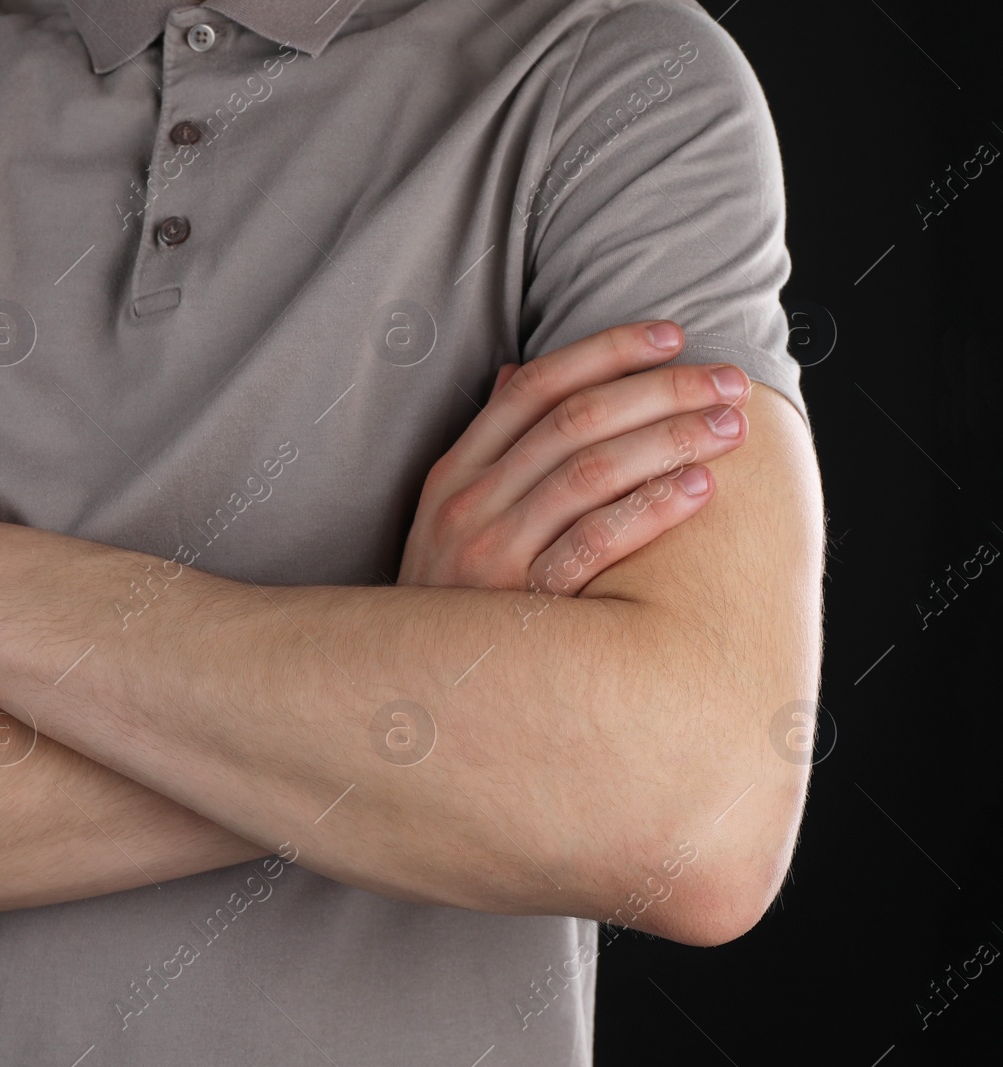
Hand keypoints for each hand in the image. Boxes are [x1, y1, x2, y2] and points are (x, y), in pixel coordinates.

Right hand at [397, 321, 749, 593]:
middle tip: (728, 382)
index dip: (607, 351)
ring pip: (590, 472)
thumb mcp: (448, 516)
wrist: (413, 682)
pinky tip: (699, 489)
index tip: (672, 335)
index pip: (536, 388)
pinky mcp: (522, 602)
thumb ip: (488, 447)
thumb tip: (515, 374)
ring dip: (669, 440)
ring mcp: (492, 553)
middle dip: (660, 390)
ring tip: (729, 428)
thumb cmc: (449, 597)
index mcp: (455, 472)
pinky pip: (594, 544)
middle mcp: (469, 503)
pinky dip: (649, 509)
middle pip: (574, 421)